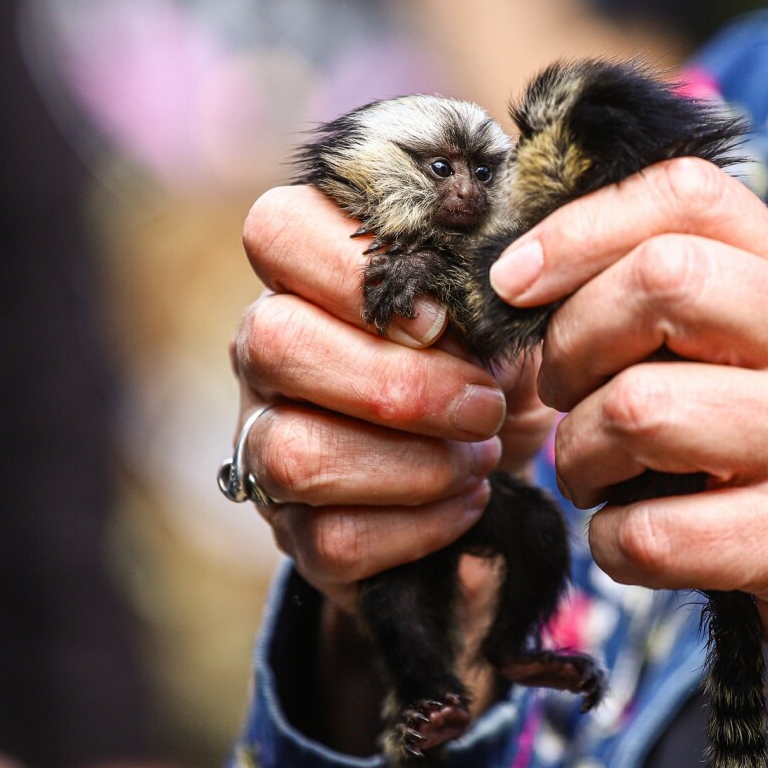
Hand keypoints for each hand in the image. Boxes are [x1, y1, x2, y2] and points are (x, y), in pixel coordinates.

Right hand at [231, 185, 556, 747]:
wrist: (492, 469)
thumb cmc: (489, 363)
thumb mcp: (501, 313)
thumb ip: (490, 284)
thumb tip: (497, 287)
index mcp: (309, 272)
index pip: (277, 230)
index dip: (351, 270)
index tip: (440, 318)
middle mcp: (266, 350)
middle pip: (275, 343)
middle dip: (398, 384)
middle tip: (486, 405)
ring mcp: (266, 442)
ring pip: (294, 452)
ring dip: (413, 463)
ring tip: (483, 455)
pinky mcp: (295, 531)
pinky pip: (332, 537)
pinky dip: (419, 525)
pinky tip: (467, 502)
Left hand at [489, 158, 767, 764]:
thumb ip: (695, 299)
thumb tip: (533, 272)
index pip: (687, 195)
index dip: (577, 226)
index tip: (515, 282)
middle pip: (659, 280)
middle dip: (570, 342)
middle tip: (562, 393)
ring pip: (636, 409)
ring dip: (576, 452)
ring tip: (592, 474)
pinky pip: (649, 532)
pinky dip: (609, 543)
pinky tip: (630, 540)